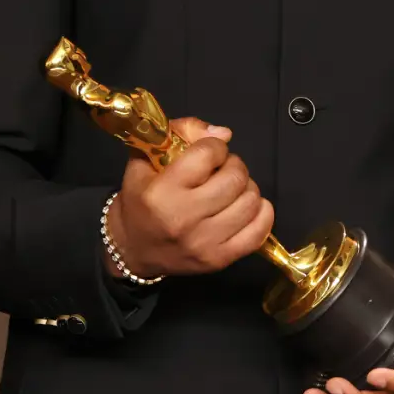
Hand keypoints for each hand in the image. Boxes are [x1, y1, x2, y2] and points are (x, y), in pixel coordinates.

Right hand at [105, 117, 274, 277]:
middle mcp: (183, 219)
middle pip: (235, 177)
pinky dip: (261, 213)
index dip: (215, 146)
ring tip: (232, 189)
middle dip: (233, 165)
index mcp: (162, 192)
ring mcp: (204, 243)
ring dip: (247, 187)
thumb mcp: (145, 159)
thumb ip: (182, 133)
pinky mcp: (219, 260)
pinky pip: (259, 231)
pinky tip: (246, 206)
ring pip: (251, 201)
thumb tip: (225, 134)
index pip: (208, 154)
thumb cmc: (140, 200)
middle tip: (223, 169)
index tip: (209, 152)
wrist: (132, 250)